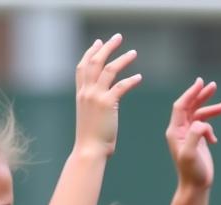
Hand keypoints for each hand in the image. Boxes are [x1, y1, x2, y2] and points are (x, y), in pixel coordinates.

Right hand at [74, 34, 141, 157]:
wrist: (89, 151)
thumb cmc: (91, 141)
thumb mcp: (89, 118)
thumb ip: (94, 107)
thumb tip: (103, 106)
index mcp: (81, 95)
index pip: (83, 67)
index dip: (90, 53)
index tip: (98, 43)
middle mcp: (87, 92)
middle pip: (95, 62)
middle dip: (107, 47)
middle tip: (118, 37)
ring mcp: (96, 97)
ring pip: (108, 69)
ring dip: (122, 59)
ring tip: (134, 53)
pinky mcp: (107, 104)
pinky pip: (121, 86)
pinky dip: (131, 80)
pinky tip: (139, 77)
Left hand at [166, 78, 220, 189]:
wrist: (196, 187)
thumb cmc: (192, 172)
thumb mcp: (191, 154)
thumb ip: (194, 135)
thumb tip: (201, 123)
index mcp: (175, 131)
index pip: (181, 106)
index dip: (190, 93)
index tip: (200, 83)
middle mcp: (180, 131)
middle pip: (190, 107)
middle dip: (201, 96)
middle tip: (212, 85)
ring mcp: (189, 135)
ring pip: (199, 115)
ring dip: (211, 110)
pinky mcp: (197, 141)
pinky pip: (204, 127)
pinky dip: (211, 128)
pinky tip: (215, 141)